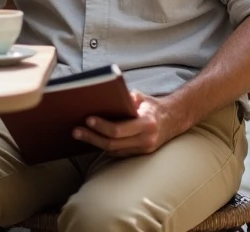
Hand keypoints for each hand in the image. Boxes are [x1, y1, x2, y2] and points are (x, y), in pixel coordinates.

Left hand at [71, 91, 186, 157]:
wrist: (173, 120)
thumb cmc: (153, 106)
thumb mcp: (142, 98)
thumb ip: (127, 98)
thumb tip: (107, 95)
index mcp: (146, 124)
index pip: (119, 130)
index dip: (101, 126)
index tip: (87, 120)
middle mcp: (145, 140)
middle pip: (112, 144)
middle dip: (92, 137)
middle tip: (76, 131)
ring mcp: (143, 150)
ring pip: (113, 151)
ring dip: (95, 143)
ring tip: (80, 135)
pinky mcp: (139, 155)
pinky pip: (118, 153)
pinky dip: (104, 147)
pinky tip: (92, 140)